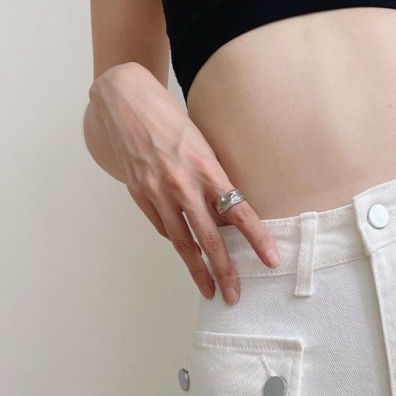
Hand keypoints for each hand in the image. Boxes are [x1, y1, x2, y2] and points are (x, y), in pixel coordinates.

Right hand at [90, 63, 279, 303]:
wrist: (124, 100)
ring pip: (182, 242)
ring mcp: (158, 192)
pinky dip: (177, 242)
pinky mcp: (139, 195)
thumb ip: (216, 180)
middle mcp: (182, 184)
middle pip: (210, 238)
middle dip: (224, 271)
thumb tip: (230, 215)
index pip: (239, 212)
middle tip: (234, 295)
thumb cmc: (171, 120)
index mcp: (206, 169)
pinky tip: (187, 254)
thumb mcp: (204, 146)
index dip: (257, 239)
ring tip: (209, 290)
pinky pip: (164, 227)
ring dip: (198, 270)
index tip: (271, 259)